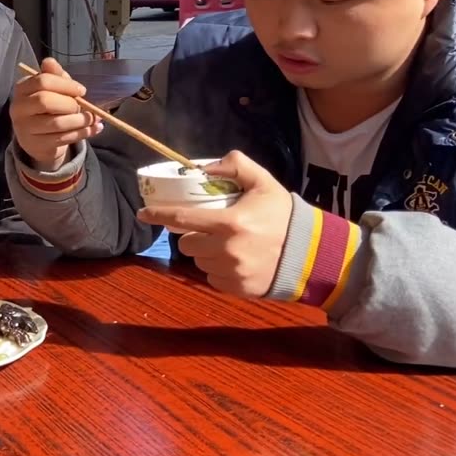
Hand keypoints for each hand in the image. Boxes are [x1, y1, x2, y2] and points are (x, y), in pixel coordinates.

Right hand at [10, 57, 103, 169]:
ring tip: (93, 118)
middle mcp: (18, 108)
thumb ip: (54, 75)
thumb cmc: (46, 107)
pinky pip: (63, 139)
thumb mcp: (51, 88)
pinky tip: (94, 129)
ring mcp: (24, 128)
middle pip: (45, 101)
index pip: (42, 81)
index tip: (82, 91)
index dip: (66, 85)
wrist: (37, 138)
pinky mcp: (36, 145)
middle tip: (82, 106)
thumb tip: (49, 62)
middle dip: (70, 104)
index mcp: (22, 88)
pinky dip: (82, 133)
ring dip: (80, 121)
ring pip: (56, 123)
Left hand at [137, 151, 293, 297]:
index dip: (158, 216)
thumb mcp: (263, 183)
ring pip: (198, 262)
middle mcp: (226, 250)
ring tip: (225, 245)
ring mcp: (231, 272)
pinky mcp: (237, 289)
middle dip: (192, 235)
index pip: (182, 219)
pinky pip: (212, 279)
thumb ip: (236, 166)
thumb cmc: (283, 215)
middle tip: (209, 229)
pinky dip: (217, 270)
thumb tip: (205, 167)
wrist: (312, 254)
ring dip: (204, 253)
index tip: (143, 214)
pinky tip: (234, 261)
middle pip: (186, 244)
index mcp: (229, 222)